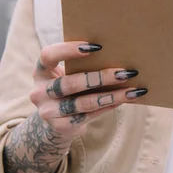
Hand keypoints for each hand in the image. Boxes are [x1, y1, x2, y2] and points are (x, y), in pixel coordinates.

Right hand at [30, 41, 146, 140]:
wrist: (55, 122)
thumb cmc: (68, 89)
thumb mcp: (66, 74)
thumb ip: (79, 65)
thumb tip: (117, 53)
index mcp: (40, 72)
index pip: (48, 56)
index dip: (68, 50)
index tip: (95, 46)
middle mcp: (40, 92)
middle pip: (71, 83)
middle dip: (101, 77)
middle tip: (125, 72)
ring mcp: (48, 111)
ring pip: (83, 102)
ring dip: (111, 96)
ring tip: (132, 90)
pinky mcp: (60, 126)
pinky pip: (88, 115)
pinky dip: (108, 107)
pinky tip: (124, 100)